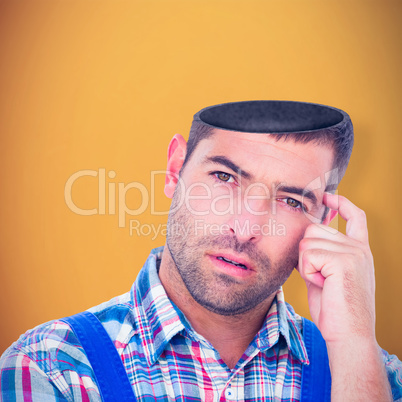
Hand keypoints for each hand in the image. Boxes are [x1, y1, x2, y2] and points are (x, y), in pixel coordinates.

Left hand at [298, 193, 375, 344]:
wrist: (348, 334)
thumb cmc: (334, 307)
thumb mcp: (327, 273)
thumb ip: (322, 252)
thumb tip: (308, 232)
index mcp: (358, 249)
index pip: (355, 216)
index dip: (341, 204)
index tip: (328, 197)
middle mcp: (358, 247)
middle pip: (313, 229)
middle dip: (306, 252)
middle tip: (319, 276)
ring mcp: (353, 252)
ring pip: (307, 241)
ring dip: (306, 264)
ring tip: (323, 282)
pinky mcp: (343, 260)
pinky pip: (308, 254)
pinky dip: (308, 271)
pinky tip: (322, 284)